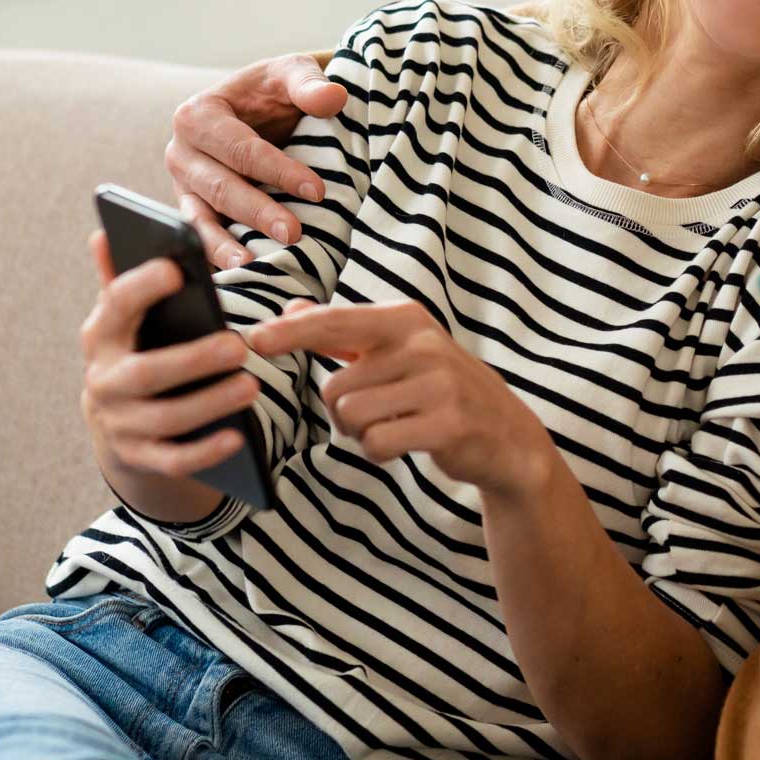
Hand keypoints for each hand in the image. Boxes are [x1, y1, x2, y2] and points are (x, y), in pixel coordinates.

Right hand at [78, 230, 259, 478]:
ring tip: (251, 386)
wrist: (118, 422)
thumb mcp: (126, 320)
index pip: (116, 306)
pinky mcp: (140, 458)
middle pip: (147, 372)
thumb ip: (121, 280)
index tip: (176, 269)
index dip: (142, 287)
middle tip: (239, 346)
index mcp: (101, 336)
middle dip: (193, 360)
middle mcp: (104, 381)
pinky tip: (239, 437)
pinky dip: (205, 451)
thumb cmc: (137, 350)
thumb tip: (104, 233)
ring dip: (210, 403)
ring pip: (166, 419)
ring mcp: (120, 424)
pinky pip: (174, 460)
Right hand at [166, 54, 347, 270]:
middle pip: (220, 186)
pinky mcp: (193, 211)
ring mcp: (184, 186)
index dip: (277, 169)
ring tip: (251, 265)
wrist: (261, 107)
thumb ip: (309, 84)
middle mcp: (181, 153)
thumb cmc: (275, 91)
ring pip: (201, 218)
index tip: (317, 190)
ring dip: (225, 244)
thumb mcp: (292, 73)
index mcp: (198, 115)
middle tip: (293, 233)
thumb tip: (332, 98)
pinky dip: (216, 256)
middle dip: (257, 211)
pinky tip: (239, 275)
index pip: (240, 148)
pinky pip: (201, 236)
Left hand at [249, 300, 558, 499]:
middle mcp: (422, 344)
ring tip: (394, 427)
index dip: (290, 332)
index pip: (334, 322)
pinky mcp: (446, 423)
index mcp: (406, 319)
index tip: (254, 340)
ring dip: (361, 434)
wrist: (506, 433)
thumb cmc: (441, 389)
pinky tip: (406, 444)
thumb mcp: (399, 350)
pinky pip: (377, 443)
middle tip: (376, 414)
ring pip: (353, 417)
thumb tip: (290, 307)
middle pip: (336, 386)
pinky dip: (380, 452)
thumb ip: (343, 331)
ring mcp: (438, 383)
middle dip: (343, 412)